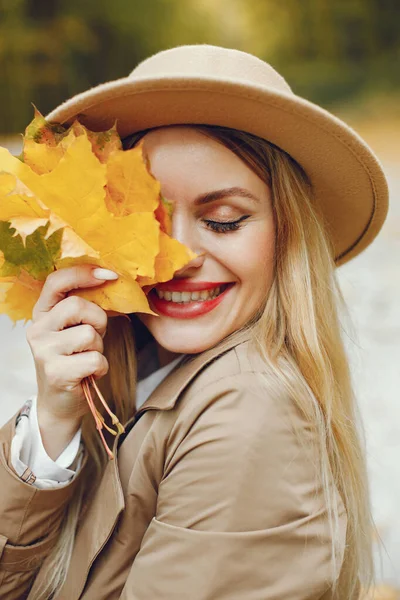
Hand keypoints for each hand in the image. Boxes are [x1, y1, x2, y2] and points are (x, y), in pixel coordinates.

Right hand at [26, 265, 117, 458]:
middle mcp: (37, 330)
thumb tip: (113, 281)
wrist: (60, 402)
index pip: (56, 281)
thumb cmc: (74, 360)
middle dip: (97, 320)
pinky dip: (101, 367)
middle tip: (95, 336)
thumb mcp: (75, 329)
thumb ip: (85, 307)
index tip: (109, 274)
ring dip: (99, 347)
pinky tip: (89, 374)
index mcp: (42, 313)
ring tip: (88, 358)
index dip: (83, 273)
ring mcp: (44, 352)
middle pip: (77, 306)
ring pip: (89, 334)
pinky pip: (95, 359)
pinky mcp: (56, 373)